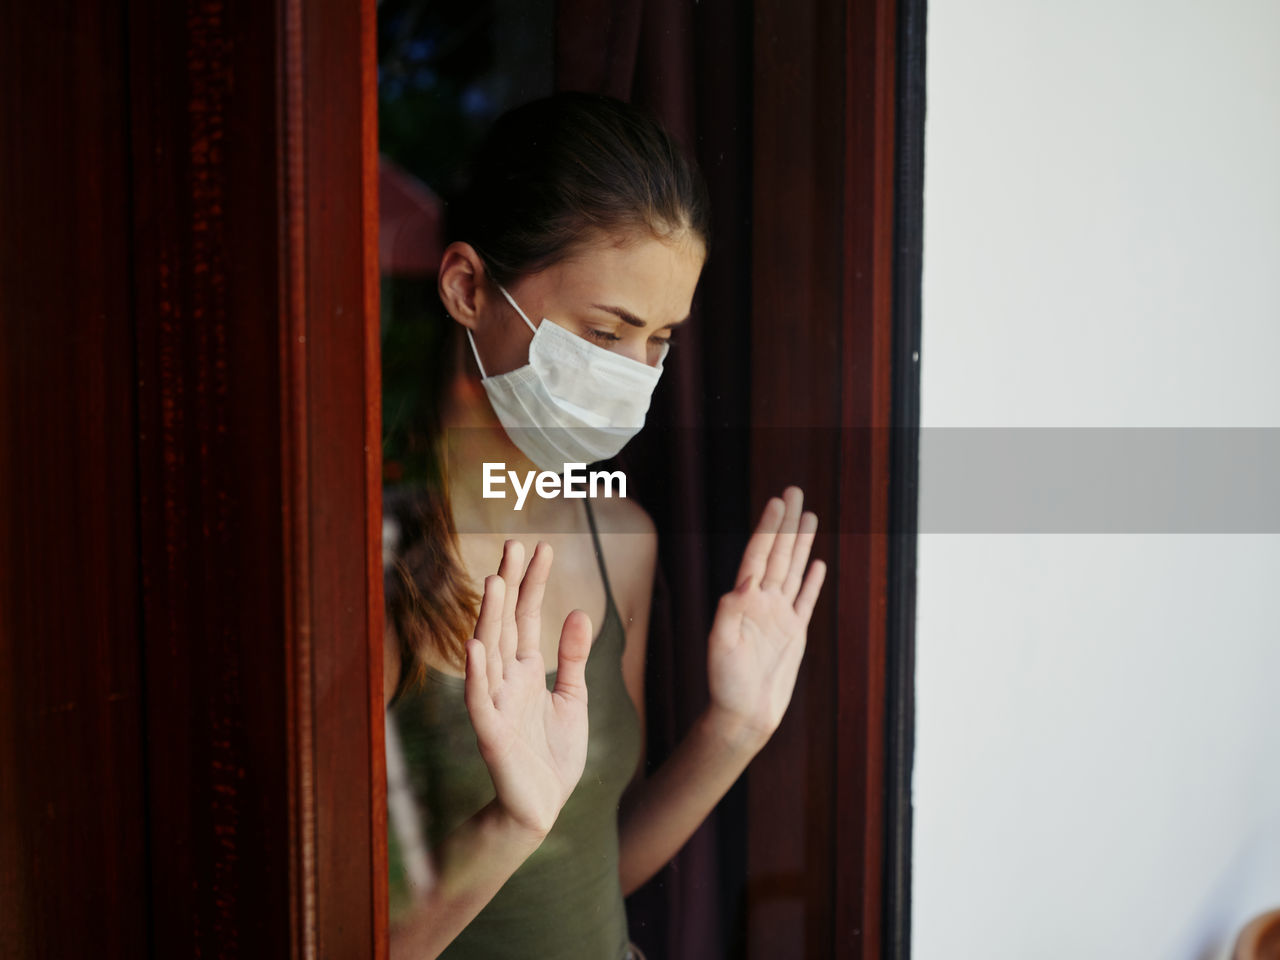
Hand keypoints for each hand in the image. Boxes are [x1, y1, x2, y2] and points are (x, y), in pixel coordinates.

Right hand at [464, 540, 593, 839]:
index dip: (533, 583)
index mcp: (526, 671)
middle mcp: (506, 679)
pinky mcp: (491, 733)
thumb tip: (578, 611)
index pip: (527, 616)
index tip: (541, 548)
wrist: (540, 808)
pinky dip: (477, 673)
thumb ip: (572, 657)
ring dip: (489, 618)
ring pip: (490, 653)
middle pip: (506, 624)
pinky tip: (477, 646)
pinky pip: (480, 699)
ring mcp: (496, 704)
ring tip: (493, 581)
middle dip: (509, 585)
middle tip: (513, 545)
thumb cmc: (552, 755)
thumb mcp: (573, 698)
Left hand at [706, 487, 826, 747]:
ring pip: (794, 570)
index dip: (768, 528)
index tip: (777, 502)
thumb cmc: (725, 684)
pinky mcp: (794, 635)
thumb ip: (729, 613)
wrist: (742, 716)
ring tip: (810, 516)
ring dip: (801, 543)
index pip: (759, 555)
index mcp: (744, 601)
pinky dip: (812, 581)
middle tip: (794, 491)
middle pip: (778, 553)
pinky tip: (818, 563)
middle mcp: (763, 603)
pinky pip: (806, 601)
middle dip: (786, 523)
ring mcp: (780, 617)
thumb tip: (744, 583)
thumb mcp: (720, 647)